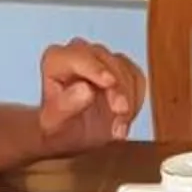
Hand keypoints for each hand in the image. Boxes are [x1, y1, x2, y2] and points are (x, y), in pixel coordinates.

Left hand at [37, 39, 145, 153]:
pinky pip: (136, 79)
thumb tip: (85, 89)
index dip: (95, 68)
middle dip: (118, 87)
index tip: (110, 83)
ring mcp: (102, 60)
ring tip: (119, 129)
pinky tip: (124, 122)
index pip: (78, 57)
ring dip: (128, 99)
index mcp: (56, 60)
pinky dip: (135, 101)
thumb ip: (65, 106)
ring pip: (125, 69)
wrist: (70, 137)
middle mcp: (79, 54)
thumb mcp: (55, 124)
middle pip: (106, 61)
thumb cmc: (58, 128)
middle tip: (121, 112)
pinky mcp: (122, 70)